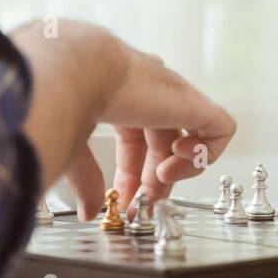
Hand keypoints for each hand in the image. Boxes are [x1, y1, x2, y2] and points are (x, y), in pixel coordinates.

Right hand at [71, 47, 234, 218]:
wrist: (72, 68)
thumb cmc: (57, 100)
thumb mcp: (70, 148)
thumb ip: (84, 179)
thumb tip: (91, 210)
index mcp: (114, 96)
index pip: (133, 140)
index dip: (130, 175)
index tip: (119, 200)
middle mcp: (144, 90)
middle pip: (161, 142)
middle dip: (152, 180)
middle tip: (140, 204)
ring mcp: (170, 93)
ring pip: (190, 135)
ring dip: (176, 170)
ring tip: (158, 181)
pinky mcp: (192, 101)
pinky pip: (220, 128)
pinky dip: (206, 153)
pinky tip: (177, 161)